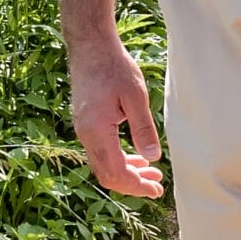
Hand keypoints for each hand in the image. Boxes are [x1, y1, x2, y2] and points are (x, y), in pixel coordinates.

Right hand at [67, 31, 164, 197]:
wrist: (91, 48)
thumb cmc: (114, 68)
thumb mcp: (135, 96)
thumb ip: (143, 128)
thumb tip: (153, 158)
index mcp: (96, 131)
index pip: (115, 172)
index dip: (136, 186)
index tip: (156, 191)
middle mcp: (85, 135)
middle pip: (107, 174)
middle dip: (132, 184)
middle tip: (157, 186)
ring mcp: (83, 130)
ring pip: (103, 165)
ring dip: (127, 173)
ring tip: (152, 174)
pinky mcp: (86, 124)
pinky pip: (101, 152)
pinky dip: (119, 160)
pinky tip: (137, 157)